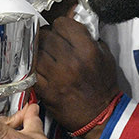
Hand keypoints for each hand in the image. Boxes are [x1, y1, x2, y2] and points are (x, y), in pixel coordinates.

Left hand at [35, 16, 120, 135]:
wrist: (101, 115)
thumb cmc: (103, 87)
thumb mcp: (105, 57)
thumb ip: (90, 38)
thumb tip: (74, 26)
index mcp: (87, 50)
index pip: (62, 24)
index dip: (60, 25)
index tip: (60, 30)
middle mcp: (70, 61)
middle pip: (46, 35)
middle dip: (48, 37)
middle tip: (51, 43)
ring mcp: (56, 75)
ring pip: (36, 51)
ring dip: (38, 51)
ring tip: (45, 55)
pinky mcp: (46, 89)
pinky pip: (32, 70)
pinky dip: (34, 67)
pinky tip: (40, 68)